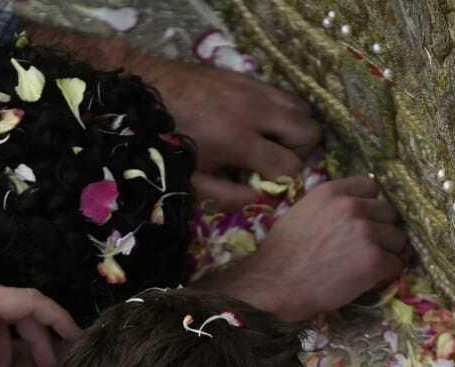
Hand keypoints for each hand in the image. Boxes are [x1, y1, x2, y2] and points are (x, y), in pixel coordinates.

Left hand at [133, 57, 321, 208]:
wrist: (143, 89)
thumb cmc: (164, 141)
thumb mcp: (190, 179)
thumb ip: (228, 195)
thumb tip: (261, 202)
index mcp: (238, 140)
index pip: (291, 164)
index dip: (290, 181)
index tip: (276, 186)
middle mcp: (254, 110)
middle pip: (311, 131)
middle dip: (302, 152)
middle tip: (280, 162)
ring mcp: (253, 88)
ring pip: (303, 107)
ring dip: (296, 129)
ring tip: (274, 142)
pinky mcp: (247, 76)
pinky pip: (285, 93)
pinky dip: (284, 111)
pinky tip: (262, 124)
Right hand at [210, 177, 407, 320]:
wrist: (274, 286)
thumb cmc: (279, 256)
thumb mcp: (301, 213)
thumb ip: (329, 207)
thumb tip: (351, 212)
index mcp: (332, 192)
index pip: (371, 187)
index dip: (370, 206)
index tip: (363, 222)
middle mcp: (353, 206)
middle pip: (389, 212)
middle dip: (381, 230)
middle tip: (365, 248)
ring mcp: (367, 232)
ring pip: (398, 238)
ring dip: (387, 252)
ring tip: (367, 266)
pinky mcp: (375, 260)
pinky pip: (396, 264)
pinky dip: (387, 273)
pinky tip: (369, 280)